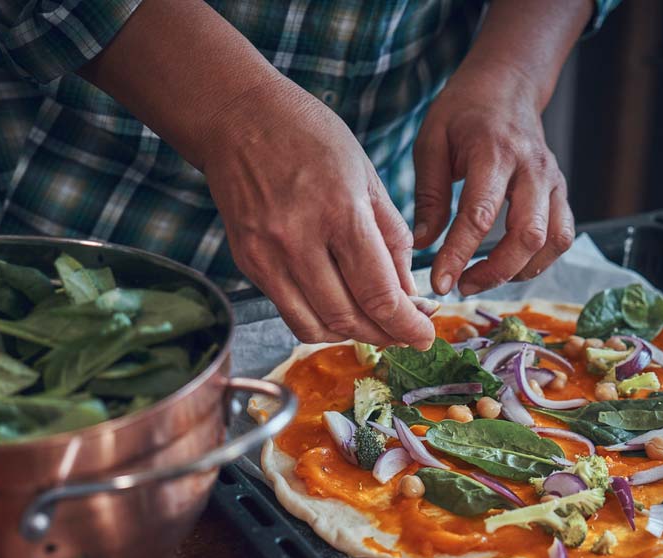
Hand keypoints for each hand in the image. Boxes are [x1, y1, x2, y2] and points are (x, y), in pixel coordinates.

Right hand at [203, 77, 434, 347]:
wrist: (237, 117)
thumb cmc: (309, 136)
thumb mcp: (366, 175)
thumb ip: (392, 236)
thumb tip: (408, 291)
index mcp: (340, 211)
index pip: (379, 293)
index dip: (407, 325)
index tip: (425, 335)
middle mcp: (300, 239)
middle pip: (349, 318)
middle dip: (385, 334)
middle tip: (405, 332)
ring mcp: (268, 255)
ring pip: (316, 326)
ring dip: (351, 335)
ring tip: (373, 325)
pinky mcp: (248, 262)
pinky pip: (289, 311)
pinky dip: (319, 321)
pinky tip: (338, 308)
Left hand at [412, 65, 575, 296]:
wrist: (507, 85)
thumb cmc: (463, 112)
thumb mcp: (432, 142)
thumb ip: (429, 195)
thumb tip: (423, 244)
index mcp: (494, 152)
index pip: (480, 214)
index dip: (459, 254)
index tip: (439, 282)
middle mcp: (531, 168)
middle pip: (527, 235)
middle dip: (494, 271)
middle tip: (462, 285)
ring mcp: (552, 181)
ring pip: (552, 241)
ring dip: (519, 271)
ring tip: (483, 279)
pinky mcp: (560, 192)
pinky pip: (561, 236)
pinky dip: (539, 261)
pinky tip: (509, 267)